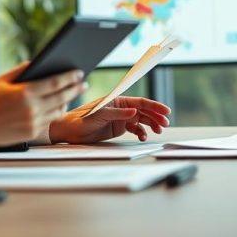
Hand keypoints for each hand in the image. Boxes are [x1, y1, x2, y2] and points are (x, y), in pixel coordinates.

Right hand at [0, 63, 85, 149]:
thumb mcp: (1, 80)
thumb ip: (21, 70)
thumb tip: (39, 62)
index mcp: (25, 92)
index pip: (55, 83)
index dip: (70, 77)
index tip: (79, 73)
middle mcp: (32, 108)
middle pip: (62, 97)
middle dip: (75, 89)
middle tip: (84, 83)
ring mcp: (33, 122)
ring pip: (59, 110)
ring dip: (67, 102)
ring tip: (72, 94)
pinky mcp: (32, 133)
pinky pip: (49, 121)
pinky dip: (56, 112)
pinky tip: (59, 106)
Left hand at [49, 96, 171, 143]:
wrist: (70, 130)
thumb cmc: (82, 119)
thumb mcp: (100, 115)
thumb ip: (118, 113)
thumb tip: (135, 111)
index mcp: (118, 100)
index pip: (140, 102)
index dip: (154, 106)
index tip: (166, 111)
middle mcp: (121, 107)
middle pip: (143, 111)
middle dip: (156, 116)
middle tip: (165, 124)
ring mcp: (120, 117)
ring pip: (141, 120)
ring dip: (151, 124)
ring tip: (158, 131)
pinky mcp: (118, 127)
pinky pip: (134, 128)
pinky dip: (141, 132)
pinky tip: (143, 136)